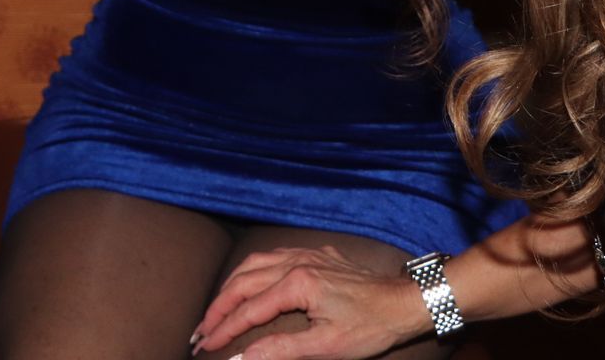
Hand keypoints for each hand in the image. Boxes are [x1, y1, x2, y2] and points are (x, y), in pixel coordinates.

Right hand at [192, 246, 422, 358]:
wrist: (405, 303)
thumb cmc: (371, 327)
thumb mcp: (326, 347)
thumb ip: (281, 350)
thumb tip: (241, 359)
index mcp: (296, 284)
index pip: (248, 309)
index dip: (223, 329)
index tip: (204, 346)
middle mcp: (295, 262)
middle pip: (242, 282)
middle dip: (217, 307)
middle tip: (200, 330)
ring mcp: (305, 254)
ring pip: (254, 263)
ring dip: (230, 285)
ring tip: (216, 307)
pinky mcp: (316, 254)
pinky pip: (272, 256)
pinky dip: (251, 270)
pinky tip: (248, 279)